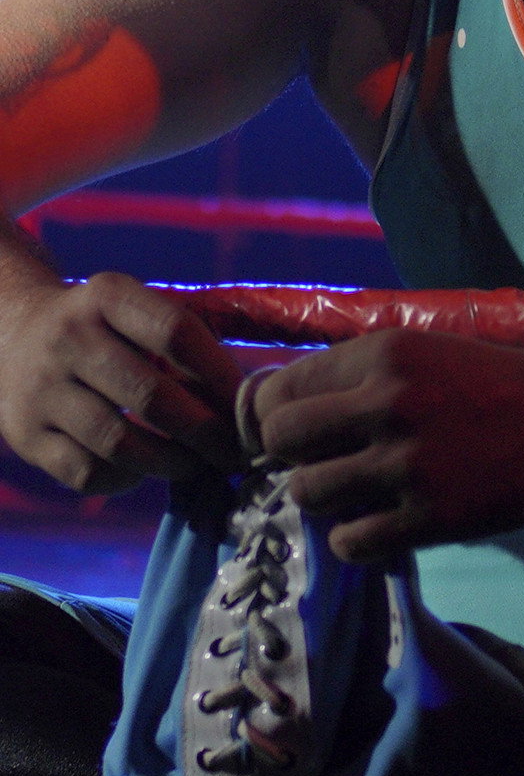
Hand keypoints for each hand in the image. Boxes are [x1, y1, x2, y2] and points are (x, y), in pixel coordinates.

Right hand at [0, 266, 243, 492]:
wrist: (15, 336)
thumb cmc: (106, 331)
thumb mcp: (136, 312)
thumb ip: (188, 344)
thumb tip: (246, 403)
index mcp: (106, 296)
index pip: (176, 333)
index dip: (220, 375)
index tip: (247, 406)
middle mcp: (68, 337)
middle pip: (151, 396)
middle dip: (205, 432)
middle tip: (234, 453)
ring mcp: (41, 388)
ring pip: (119, 442)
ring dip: (171, 462)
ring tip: (198, 465)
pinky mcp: (25, 434)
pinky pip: (86, 473)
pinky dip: (125, 479)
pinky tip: (143, 470)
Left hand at [248, 329, 523, 562]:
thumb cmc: (499, 382)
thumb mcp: (423, 352)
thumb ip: (358, 376)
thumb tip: (280, 411)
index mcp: (382, 353)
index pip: (279, 390)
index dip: (275, 419)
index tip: (296, 437)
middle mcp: (386, 402)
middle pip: (280, 440)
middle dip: (292, 458)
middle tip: (324, 466)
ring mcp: (408, 462)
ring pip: (307, 493)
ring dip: (326, 501)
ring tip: (360, 496)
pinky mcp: (433, 516)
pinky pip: (351, 542)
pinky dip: (357, 540)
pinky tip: (386, 525)